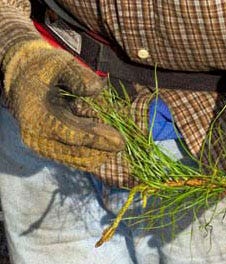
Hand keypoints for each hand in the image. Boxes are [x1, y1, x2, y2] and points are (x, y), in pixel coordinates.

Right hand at [2, 40, 123, 170]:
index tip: (120, 142)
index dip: (98, 138)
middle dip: (104, 147)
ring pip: (81, 160)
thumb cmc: (42, 67)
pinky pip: (80, 159)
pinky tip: (105, 136)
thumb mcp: (59, 63)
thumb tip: (96, 89)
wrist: (22, 76)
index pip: (71, 134)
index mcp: (37, 116)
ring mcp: (44, 147)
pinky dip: (96, 150)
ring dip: (102, 151)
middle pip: (79, 154)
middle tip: (123, 137)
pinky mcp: (52, 151)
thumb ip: (77, 76)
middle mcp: (37, 137)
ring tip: (112, 133)